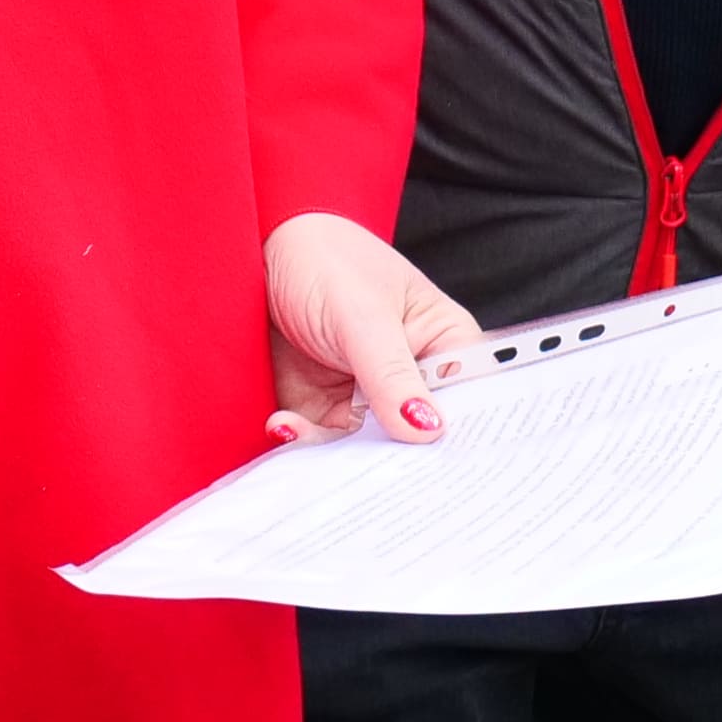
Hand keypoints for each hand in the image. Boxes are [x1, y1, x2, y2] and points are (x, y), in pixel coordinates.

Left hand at [263, 211, 475, 446]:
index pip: (468, 402)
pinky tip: (282, 426)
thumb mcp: (363, 316)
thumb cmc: (325, 261)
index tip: (438, 462)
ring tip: (304, 438)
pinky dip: (305, 444)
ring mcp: (367, 396)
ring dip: (339, 455)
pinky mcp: (324, 407)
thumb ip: (392, 373)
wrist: (253, 250)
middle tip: (366, 471)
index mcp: (445, 345)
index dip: (458, 435)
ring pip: (369, 448)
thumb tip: (428, 429)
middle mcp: (412, 378)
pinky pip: (324, 444)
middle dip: (395, 457)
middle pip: (419, 436)